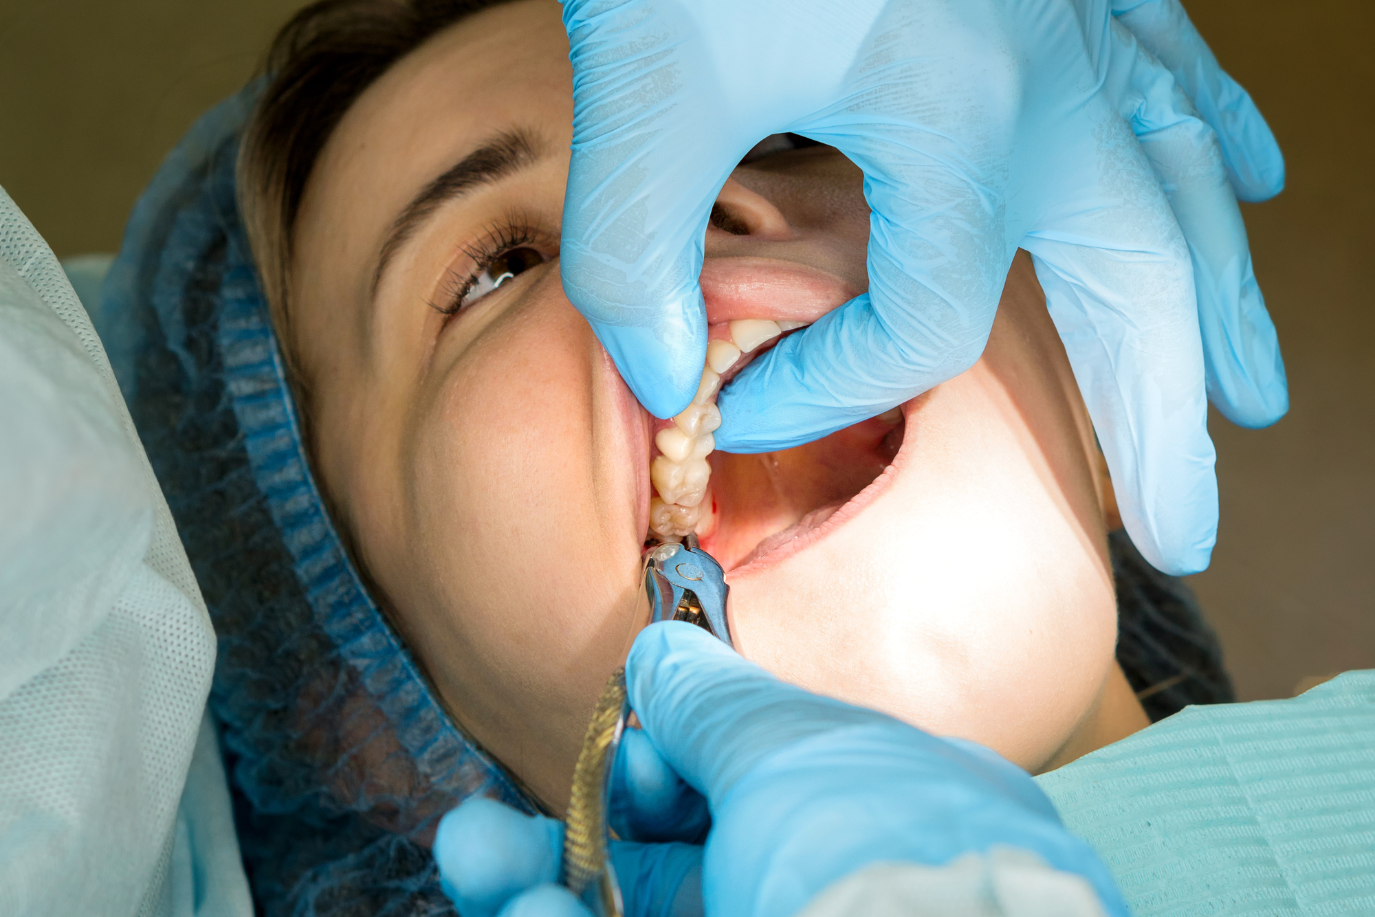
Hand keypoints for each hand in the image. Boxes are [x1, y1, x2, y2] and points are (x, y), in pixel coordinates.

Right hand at [434, 623, 1126, 916]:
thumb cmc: (881, 863)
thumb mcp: (794, 748)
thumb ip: (713, 701)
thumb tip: (660, 649)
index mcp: (854, 818)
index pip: (737, 786)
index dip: (661, 767)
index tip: (618, 748)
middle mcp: (809, 885)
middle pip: (661, 866)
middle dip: (564, 834)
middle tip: (480, 831)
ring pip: (626, 915)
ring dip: (535, 887)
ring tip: (472, 858)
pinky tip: (515, 909)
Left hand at [558, 0, 1285, 574]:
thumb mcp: (649, 74)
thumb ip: (640, 243)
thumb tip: (668, 376)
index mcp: (962, 117)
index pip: (914, 324)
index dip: (823, 389)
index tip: (736, 405)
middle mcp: (1050, 76)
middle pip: (1134, 285)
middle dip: (1159, 420)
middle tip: (1185, 527)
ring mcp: (1071, 15)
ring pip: (1180, 180)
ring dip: (1214, 295)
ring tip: (1250, 391)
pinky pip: (1168, 59)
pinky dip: (1203, 124)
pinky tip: (1239, 172)